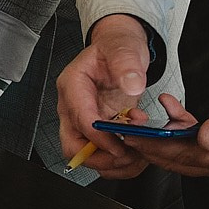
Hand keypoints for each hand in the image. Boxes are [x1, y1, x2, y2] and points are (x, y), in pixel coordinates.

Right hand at [55, 14, 152, 179]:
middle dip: (98, 157)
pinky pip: (98, 151)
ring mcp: (82, 118)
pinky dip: (116, 159)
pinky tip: (135, 152)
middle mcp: (72, 105)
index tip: (119, 145)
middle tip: (125, 156)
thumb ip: (126, 64)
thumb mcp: (124, 48)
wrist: (120, 48)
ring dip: (109, 161)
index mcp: (73, 84)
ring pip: (84, 153)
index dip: (98, 137)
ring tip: (135, 154)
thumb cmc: (117, 46)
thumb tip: (132, 84)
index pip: (80, 119)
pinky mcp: (94, 127)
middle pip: (73, 144)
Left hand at [124, 84, 208, 179]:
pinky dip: (180, 126)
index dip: (156, 145)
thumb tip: (204, 138)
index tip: (134, 136)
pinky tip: (172, 108)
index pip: (184, 155)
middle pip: (178, 159)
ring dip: (161, 135)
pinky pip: (196, 144)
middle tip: (125, 129)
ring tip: (142, 117)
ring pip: (183, 152)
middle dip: (150, 144)